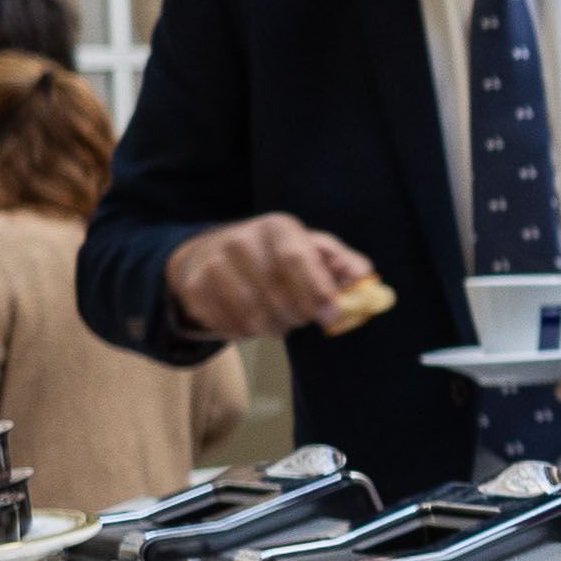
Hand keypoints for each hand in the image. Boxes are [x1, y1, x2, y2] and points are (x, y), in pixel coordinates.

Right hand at [167, 214, 374, 340]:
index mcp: (277, 228)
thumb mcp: (311, 250)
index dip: (316, 291)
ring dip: (274, 328)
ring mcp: (214, 264)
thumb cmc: (277, 255)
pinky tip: (252, 320)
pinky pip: (230, 326)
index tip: (332, 315)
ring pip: (253, 316)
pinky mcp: (195, 289)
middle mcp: (241, 240)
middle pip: (277, 295)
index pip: (296, 259)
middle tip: (303, 317)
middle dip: (297, 315)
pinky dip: (247, 333)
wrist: (213, 252)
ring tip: (279, 321)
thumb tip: (364, 275)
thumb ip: (341, 263)